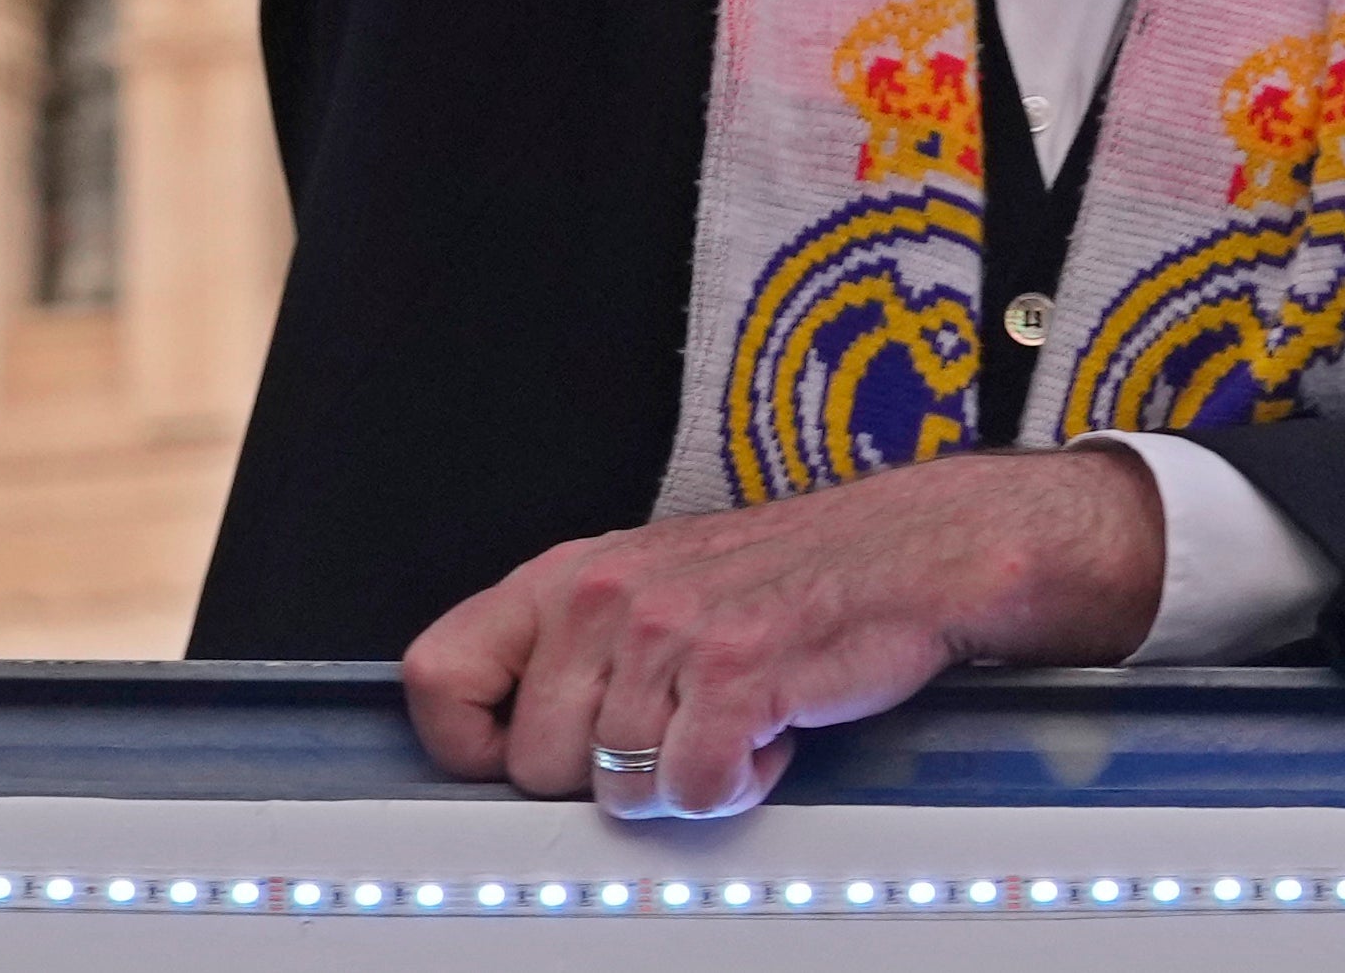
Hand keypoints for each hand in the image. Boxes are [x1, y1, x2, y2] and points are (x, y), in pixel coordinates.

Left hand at [402, 446, 1160, 820]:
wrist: (906, 552)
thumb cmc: (779, 579)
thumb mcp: (644, 587)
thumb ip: (569, 652)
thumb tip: (501, 742)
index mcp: (567, 576)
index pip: (439, 674)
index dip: (468, 744)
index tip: (513, 761)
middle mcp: (606, 595)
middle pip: (533, 763)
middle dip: (600, 776)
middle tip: (667, 734)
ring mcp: (670, 630)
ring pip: (616, 786)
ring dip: (679, 780)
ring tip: (725, 723)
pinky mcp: (739, 670)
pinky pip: (694, 792)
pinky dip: (737, 787)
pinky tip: (764, 736)